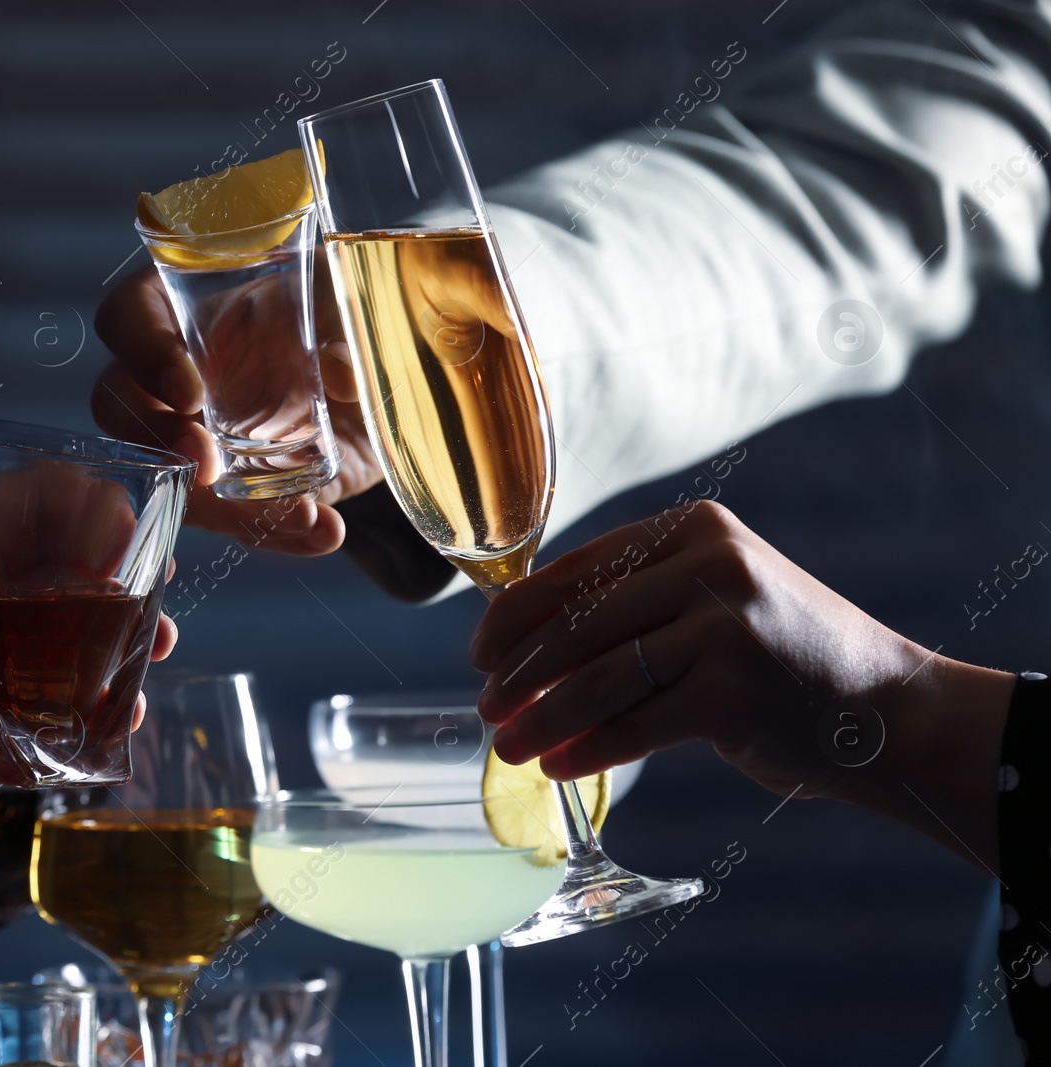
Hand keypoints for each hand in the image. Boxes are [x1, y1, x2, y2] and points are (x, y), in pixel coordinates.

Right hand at [91, 265, 380, 555]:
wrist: (381, 373)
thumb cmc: (344, 312)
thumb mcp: (349, 301)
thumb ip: (344, 328)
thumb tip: (339, 374)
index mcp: (185, 307)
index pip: (128, 318)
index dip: (143, 354)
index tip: (186, 391)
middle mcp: (177, 376)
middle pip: (123, 412)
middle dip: (158, 445)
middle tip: (206, 468)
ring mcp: (202, 439)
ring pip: (174, 482)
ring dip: (223, 510)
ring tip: (298, 514)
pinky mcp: (242, 487)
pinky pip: (239, 521)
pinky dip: (281, 534)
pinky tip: (324, 529)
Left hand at [471, 500, 1012, 868]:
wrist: (890, 709)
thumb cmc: (784, 658)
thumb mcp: (714, 599)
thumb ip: (637, 603)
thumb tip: (524, 644)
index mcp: (692, 529)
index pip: (577, 570)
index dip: (515, 616)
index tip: (479, 651)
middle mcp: (708, 564)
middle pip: (579, 623)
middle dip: (521, 673)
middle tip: (487, 707)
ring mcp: (723, 624)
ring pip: (600, 677)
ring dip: (544, 718)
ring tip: (511, 747)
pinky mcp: (731, 689)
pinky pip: (635, 724)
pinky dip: (589, 749)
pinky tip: (561, 766)